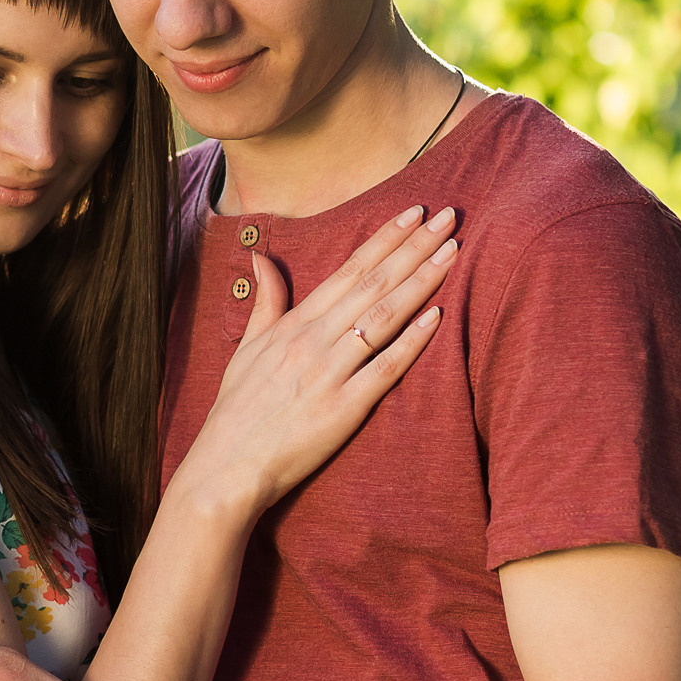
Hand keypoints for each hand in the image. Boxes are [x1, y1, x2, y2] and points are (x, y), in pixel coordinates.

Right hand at [174, 203, 456, 515]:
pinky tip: (439, 316)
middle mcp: (313, 342)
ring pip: (383, 317)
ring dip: (420, 281)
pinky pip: (384, 368)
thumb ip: (266, 302)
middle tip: (449, 216)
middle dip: (413, 247)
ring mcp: (329, 374)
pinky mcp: (343, 409)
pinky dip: (412, 341)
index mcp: (293, 325)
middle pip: (373, 284)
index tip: (413, 213)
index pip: (347, 270)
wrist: (227, 467)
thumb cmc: (236, 411)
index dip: (384, 239)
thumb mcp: (246, 349)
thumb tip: (261, 256)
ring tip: (453, 251)